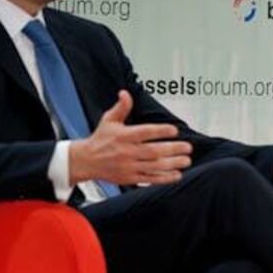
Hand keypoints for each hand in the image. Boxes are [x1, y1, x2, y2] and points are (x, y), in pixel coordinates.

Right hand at [67, 90, 191, 184]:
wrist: (85, 161)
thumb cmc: (100, 139)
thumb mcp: (109, 120)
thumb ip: (121, 107)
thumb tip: (125, 93)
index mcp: (123, 136)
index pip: (145, 132)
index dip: (161, 131)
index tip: (174, 130)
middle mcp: (126, 151)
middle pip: (153, 151)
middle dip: (173, 149)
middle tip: (187, 147)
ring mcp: (128, 166)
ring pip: (154, 166)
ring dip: (172, 164)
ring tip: (186, 160)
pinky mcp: (129, 178)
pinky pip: (150, 179)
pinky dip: (164, 178)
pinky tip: (177, 175)